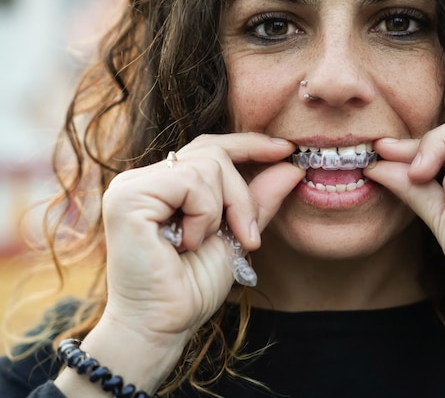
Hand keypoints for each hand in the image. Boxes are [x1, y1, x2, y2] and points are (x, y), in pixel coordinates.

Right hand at [100, 133, 302, 342]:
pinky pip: (188, 180)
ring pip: (207, 163)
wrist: (164, 325)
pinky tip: (188, 243)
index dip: (249, 144)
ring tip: (208, 243)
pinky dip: (204, 214)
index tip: (286, 149)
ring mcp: (132, 185)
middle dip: (242, 194)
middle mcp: (145, 179)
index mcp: (165, 185)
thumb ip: (258, 200)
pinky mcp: (128, 197)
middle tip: (250, 237)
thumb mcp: (236, 236)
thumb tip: (292, 167)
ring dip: (224, 209)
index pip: (210, 148)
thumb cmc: (193, 287)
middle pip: (213, 152)